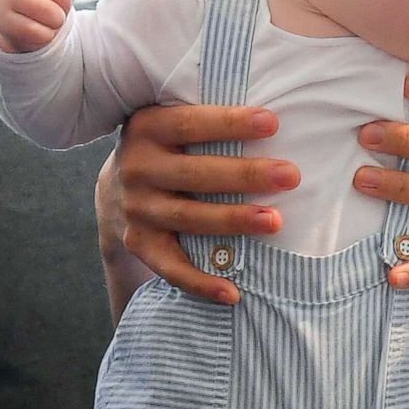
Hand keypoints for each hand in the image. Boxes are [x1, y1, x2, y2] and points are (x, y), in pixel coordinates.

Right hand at [107, 102, 298, 304]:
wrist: (118, 185)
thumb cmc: (172, 145)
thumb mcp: (176, 120)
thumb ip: (211, 116)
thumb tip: (278, 115)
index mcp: (148, 127)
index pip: (191, 123)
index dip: (231, 123)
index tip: (272, 123)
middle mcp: (136, 167)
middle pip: (196, 174)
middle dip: (245, 175)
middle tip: (291, 176)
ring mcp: (136, 208)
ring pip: (188, 218)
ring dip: (233, 221)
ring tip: (274, 221)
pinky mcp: (138, 243)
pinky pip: (170, 267)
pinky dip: (201, 283)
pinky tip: (233, 292)